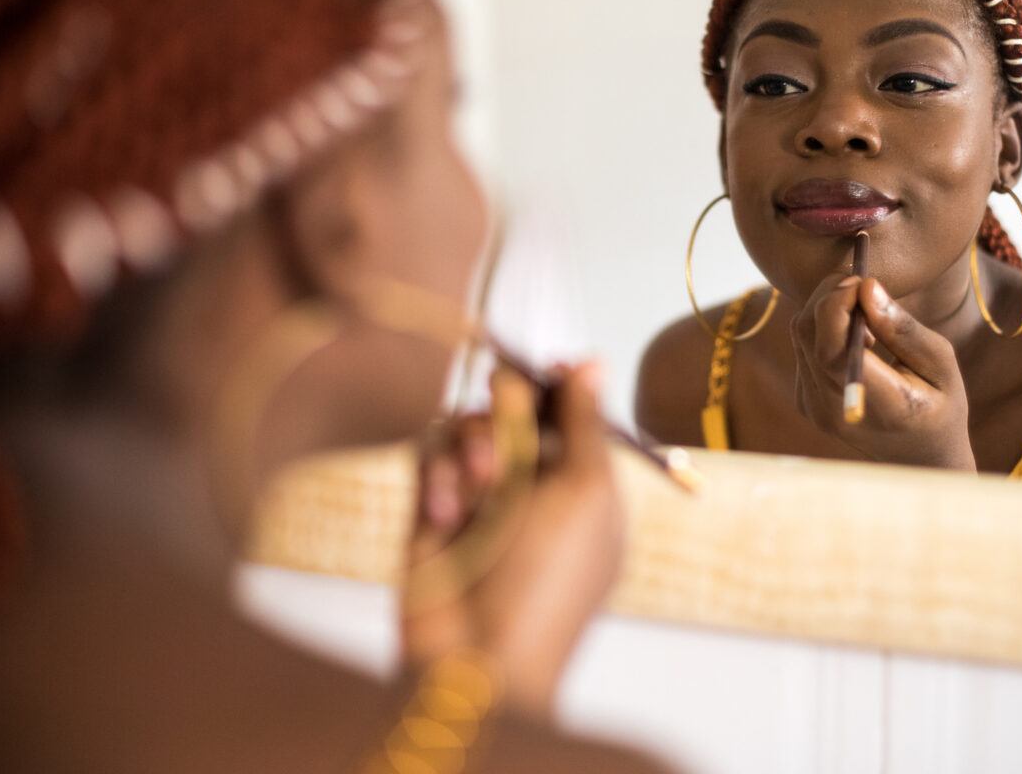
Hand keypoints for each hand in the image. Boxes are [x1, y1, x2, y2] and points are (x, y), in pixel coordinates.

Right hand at [401, 361, 623, 715]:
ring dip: (475, 445)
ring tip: (481, 488)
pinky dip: (439, 477)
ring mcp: (480, 497)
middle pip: (516, 406)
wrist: (476, 660)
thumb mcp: (587, 494)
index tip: (543, 367)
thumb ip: (587, 422)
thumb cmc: (549, 584)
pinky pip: (429, 453)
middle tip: (511, 432)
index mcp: (585, 484)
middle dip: (511, 415)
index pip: (572, 411)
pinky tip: (447, 518)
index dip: (557, 384)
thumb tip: (592, 361)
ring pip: (468, 423)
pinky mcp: (431, 506)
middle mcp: (534, 486)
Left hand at [791, 274, 975, 469]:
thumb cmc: (941, 405)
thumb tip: (867, 287)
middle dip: (829, 294)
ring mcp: (814, 409)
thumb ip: (902, 329)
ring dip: (827, 308)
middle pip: (807, 334)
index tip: (862, 281)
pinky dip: (823, 327)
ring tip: (867, 312)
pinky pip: (802, 347)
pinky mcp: (805, 401)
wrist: (920, 455)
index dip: (837, 304)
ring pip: (799, 335)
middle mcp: (834, 411)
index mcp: (878, 406)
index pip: (833, 350)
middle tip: (862, 282)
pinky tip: (856, 336)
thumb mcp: (941, 364)